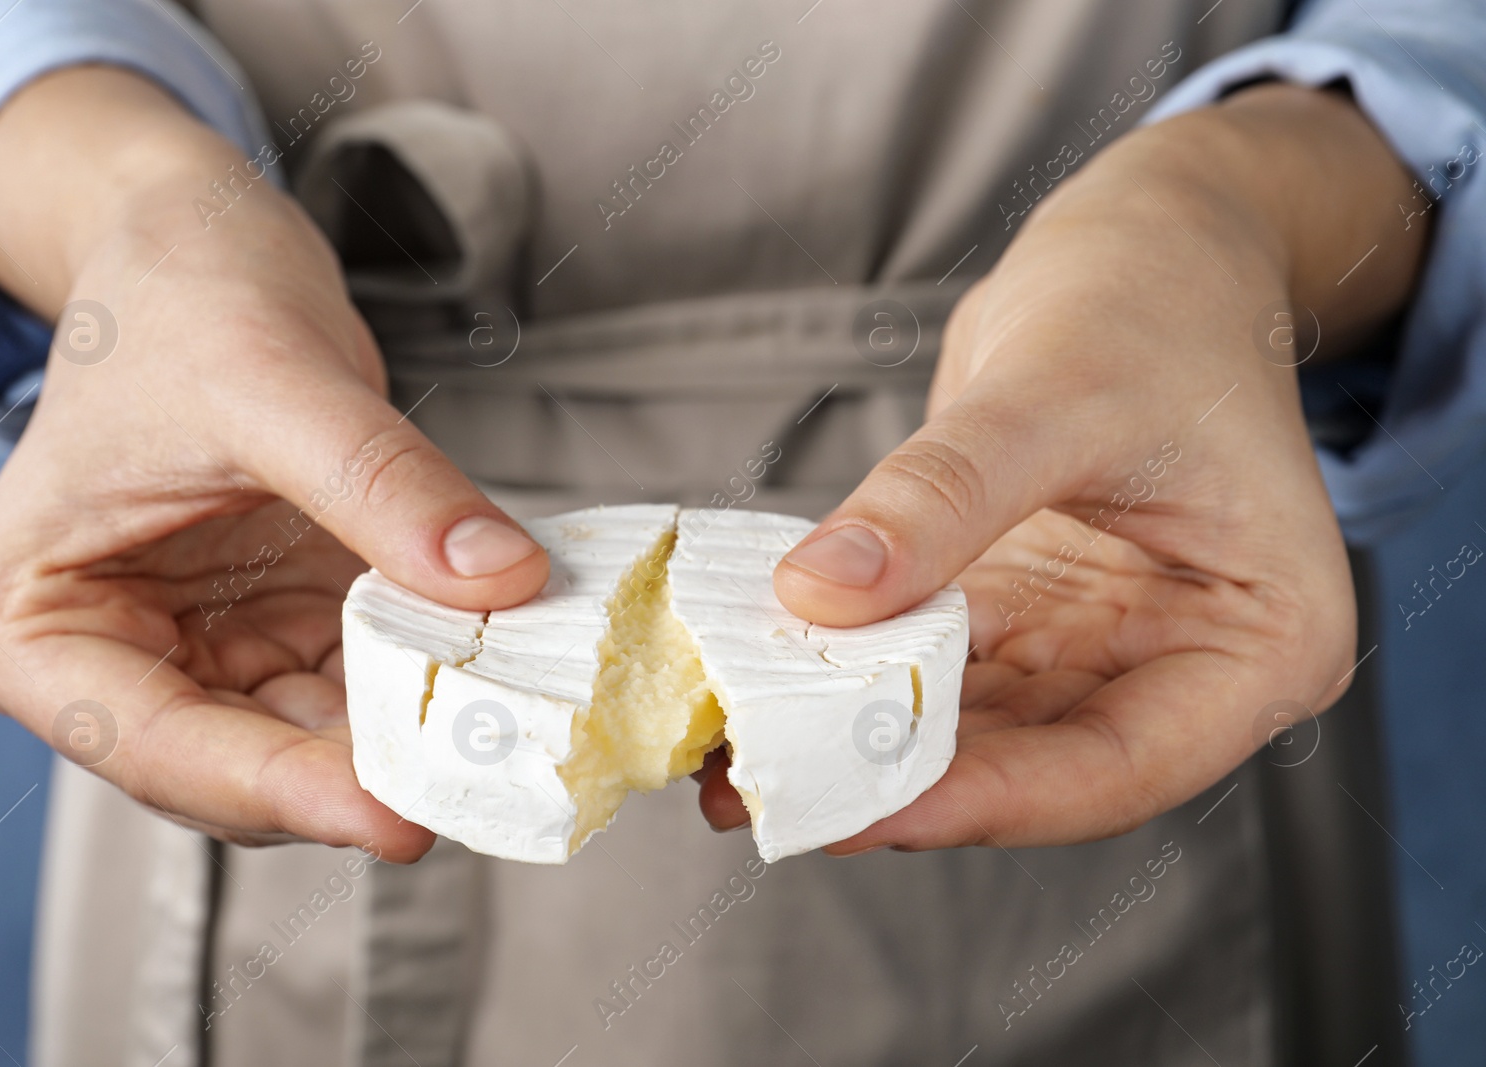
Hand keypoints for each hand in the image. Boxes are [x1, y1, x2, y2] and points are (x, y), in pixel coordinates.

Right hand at [0, 68, 546, 858]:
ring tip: (506, 734)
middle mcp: (110, 664)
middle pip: (242, 766)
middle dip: (359, 775)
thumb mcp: (271, 379)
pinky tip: (498, 676)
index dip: (281, 790)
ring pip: (314, 742)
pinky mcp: (281, 627)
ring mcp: (204, 652)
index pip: (157, 747)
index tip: (395, 819)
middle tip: (477, 782)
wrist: (201, 243)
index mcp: (30, 627)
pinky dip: (428, 685)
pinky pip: (363, 683)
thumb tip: (500, 581)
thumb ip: (382, 486)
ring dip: (408, 738)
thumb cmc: (178, 295)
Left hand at [699, 85, 1427, 847]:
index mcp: (1260, 645)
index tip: (867, 810)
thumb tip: (819, 594)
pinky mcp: (1019, 617)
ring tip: (737, 762)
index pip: (1121, 766)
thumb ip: (942, 498)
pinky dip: (848, 679)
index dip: (990, 799)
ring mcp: (1091, 648)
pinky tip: (763, 687)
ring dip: (852, 745)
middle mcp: (1178, 670)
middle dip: (896, 786)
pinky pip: (926, 667)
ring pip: (966, 731)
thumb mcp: (1055, 391)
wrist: (1148, 249)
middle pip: (1033, 767)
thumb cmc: (1153, 305)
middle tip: (769, 795)